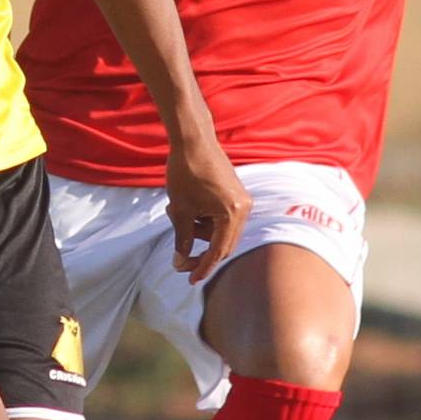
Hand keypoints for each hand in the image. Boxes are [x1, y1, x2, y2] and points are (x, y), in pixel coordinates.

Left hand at [163, 128, 249, 282]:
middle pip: (223, 244)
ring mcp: (242, 201)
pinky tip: (188, 206)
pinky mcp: (237, 194)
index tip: (190, 279)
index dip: (202, 267)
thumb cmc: (185, 172)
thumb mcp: (180, 210)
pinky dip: (205, 220)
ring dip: (199, 231)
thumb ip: (183, 238)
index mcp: (231, 213)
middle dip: (201, 251)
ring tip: (177, 211)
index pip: (218, 251)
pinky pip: (223, 218)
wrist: (193, 140)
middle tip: (179, 257)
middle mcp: (243, 208)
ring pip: (221, 231)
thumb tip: (181, 262)